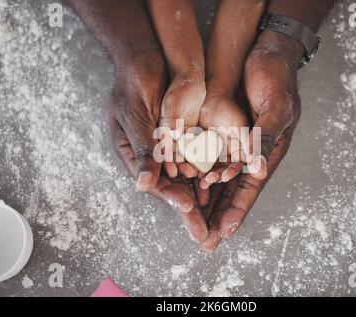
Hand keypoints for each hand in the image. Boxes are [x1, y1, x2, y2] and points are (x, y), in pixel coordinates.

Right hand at [107, 53, 207, 241]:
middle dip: (190, 214)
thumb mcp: (134, 115)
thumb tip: (142, 185)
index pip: (155, 183)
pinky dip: (209, 176)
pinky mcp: (184, 140)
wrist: (146, 60)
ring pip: (188, 180)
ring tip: (218, 223)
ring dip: (203, 202)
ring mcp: (169, 150)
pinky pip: (198, 162)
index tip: (190, 210)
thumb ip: (142, 149)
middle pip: (174, 189)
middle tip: (207, 238)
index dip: (173, 198)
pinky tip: (221, 189)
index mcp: (134, 156)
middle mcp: (153, 158)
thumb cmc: (133, 84)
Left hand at [200, 40, 302, 250]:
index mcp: (267, 151)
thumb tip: (258, 170)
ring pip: (217, 179)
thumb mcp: (275, 107)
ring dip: (206, 202)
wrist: (262, 51)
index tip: (224, 232)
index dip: (238, 210)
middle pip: (232, 191)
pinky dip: (197, 175)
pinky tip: (187, 189)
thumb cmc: (275, 78)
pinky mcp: (219, 131)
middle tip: (206, 241)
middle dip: (219, 216)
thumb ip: (265, 137)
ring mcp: (233, 144)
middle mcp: (249, 153)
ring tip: (193, 223)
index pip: (250, 188)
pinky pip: (206, 158)